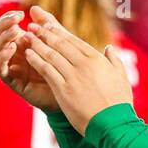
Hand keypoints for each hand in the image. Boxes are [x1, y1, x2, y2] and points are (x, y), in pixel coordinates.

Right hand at [0, 9, 58, 110]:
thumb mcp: (56, 42)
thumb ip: (46, 25)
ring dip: (3, 39)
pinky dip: (3, 57)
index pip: (4, 27)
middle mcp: (11, 54)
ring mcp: (10, 68)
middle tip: (16, 20)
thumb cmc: (62, 66)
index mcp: (19, 43)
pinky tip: (12, 48)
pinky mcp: (12, 82)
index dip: (7, 18)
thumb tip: (34, 7)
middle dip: (3, 26)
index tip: (20, 13)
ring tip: (15, 32)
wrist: (70, 92)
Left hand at [17, 5, 134, 133]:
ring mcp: (73, 76)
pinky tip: (28, 54)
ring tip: (26, 36)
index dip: (58, 31)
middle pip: (60, 44)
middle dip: (44, 33)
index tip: (48, 25)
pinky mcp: (63, 89)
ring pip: (51, 54)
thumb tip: (109, 48)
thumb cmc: (118, 102)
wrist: (112, 123)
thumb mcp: (121, 77)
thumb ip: (115, 60)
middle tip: (32, 25)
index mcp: (97, 59)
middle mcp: (83, 64)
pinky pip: (46, 70)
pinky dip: (36, 60)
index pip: (74, 40)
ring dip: (37, 44)